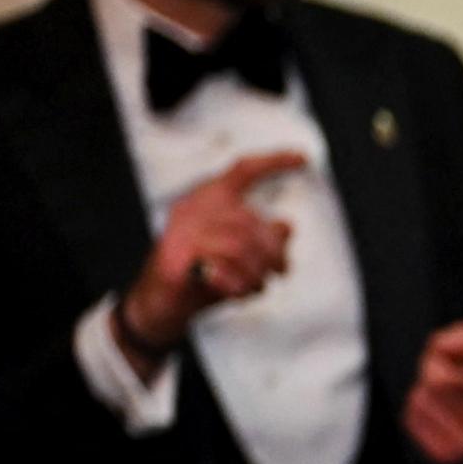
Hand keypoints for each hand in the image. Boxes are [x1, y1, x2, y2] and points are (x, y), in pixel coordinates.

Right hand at [117, 151, 306, 356]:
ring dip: (258, 273)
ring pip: (241, 246)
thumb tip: (286, 225)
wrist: (159, 306)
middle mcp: (192, 208)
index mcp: (206, 201)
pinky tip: (236, 293)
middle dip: (274, 251)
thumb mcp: (239, 257)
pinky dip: (239, 286)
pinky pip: (224, 268)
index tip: (303, 157)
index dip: (273, 162)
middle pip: (252, 220)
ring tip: (256, 285)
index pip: (242, 171)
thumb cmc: (202, 278)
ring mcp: (181, 231)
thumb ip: (259, 239)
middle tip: (281, 271)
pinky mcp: (175, 257)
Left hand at [405, 321, 462, 463]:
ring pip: (419, 399)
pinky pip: (411, 416)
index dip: (446, 361)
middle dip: (434, 366)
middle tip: (448, 367)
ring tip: (447, 390)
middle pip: (435, 382)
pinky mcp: (444, 458)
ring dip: (426, 387)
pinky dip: (421, 405)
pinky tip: (440, 407)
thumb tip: (435, 346)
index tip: (442, 353)